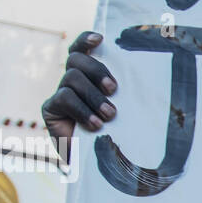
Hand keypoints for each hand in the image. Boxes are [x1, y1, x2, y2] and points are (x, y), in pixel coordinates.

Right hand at [41, 31, 117, 161]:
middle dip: (96, 70)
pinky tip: (95, 125)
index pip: (81, 48)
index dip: (86, 39)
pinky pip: (64, 98)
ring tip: (109, 115)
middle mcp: (72, 80)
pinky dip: (82, 110)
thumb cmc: (117, 134)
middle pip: (76, 59)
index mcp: (89, 75)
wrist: (97, 163)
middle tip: (114, 89)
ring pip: (72, 77)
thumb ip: (128, 93)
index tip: (100, 39)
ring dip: (93, 95)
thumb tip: (151, 78)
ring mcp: (60, 93)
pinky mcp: (50, 109)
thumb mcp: (126, 111)